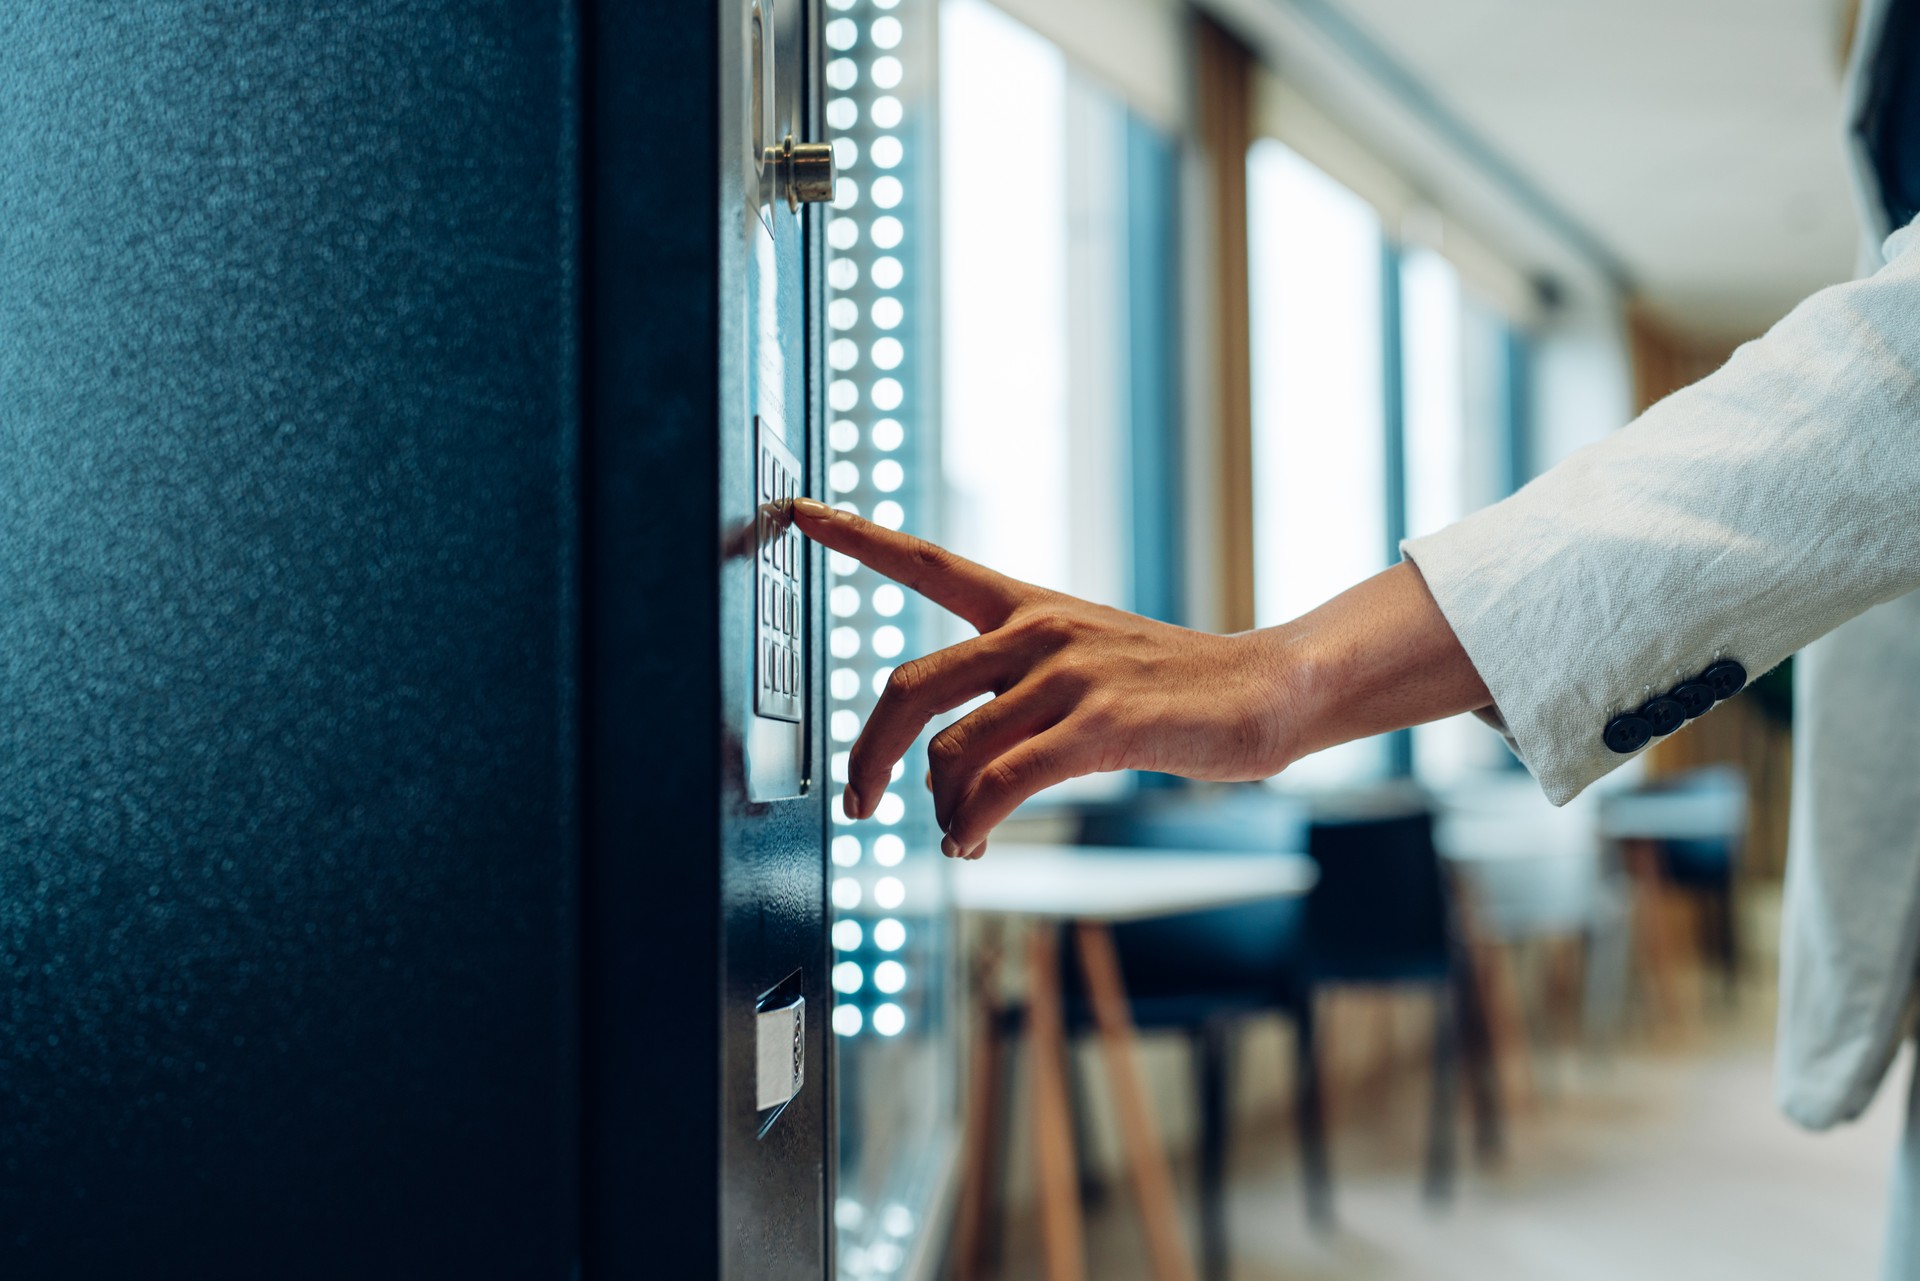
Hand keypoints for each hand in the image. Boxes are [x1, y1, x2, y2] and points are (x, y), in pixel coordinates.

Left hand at [791, 498, 1309, 857]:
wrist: (1263, 691)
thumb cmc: (1166, 691)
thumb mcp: (1081, 670)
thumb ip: (1007, 705)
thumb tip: (940, 778)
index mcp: (1026, 606)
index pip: (927, 561)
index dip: (857, 535)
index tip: (797, 509)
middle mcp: (1037, 630)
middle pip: (909, 685)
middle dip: (869, 754)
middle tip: (860, 801)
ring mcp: (1069, 673)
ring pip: (953, 750)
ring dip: (941, 811)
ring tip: (961, 839)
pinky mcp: (1100, 722)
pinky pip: (1004, 783)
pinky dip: (974, 825)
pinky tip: (974, 844)